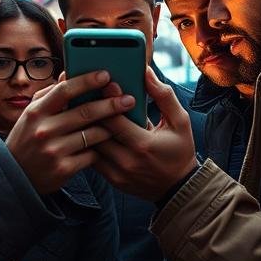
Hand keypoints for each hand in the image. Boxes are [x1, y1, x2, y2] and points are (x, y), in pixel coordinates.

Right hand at [6, 70, 135, 194]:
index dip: (87, 81)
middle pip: (85, 112)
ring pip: (93, 134)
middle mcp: (44, 130)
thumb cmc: (28, 137)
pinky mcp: (64, 169)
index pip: (65, 90)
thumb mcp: (33, 113)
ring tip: (122, 123)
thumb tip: (69, 72)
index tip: (106, 75)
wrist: (15, 177)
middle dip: (111, 104)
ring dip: (110, 128)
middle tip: (129, 99)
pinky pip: (92, 155)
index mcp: (36, 112)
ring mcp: (54, 151)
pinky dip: (100, 149)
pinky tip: (107, 146)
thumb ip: (51, 94)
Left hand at [92, 68, 197, 201]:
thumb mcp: (180, 121)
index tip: (103, 83)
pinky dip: (89, 142)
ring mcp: (117, 173)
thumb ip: (163, 95)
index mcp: (143, 144)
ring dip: (86, 126)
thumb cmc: (180, 150)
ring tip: (80, 106)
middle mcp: (127, 161)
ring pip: (91, 145)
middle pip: (97, 131)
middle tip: (84, 90)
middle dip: (90, 109)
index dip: (106, 100)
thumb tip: (146, 72)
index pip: (114, 120)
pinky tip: (86, 127)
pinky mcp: (112, 179)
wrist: (179, 188)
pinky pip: (93, 158)